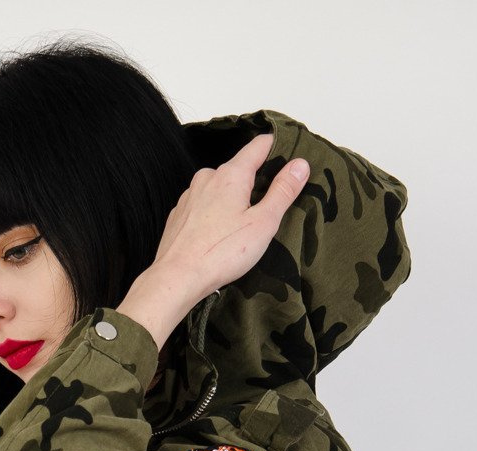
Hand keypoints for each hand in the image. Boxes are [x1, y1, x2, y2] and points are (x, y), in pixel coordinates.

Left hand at [117, 133, 309, 348]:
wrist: (176, 279)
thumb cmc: (220, 253)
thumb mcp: (263, 222)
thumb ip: (283, 191)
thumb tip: (300, 164)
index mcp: (231, 174)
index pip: (259, 145)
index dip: (277, 148)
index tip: (290, 158)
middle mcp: (207, 177)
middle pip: (239, 169)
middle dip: (255, 182)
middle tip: (269, 206)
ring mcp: (190, 196)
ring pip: (219, 188)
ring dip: (233, 200)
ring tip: (243, 226)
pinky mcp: (179, 215)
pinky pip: (203, 206)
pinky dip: (214, 214)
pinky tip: (220, 235)